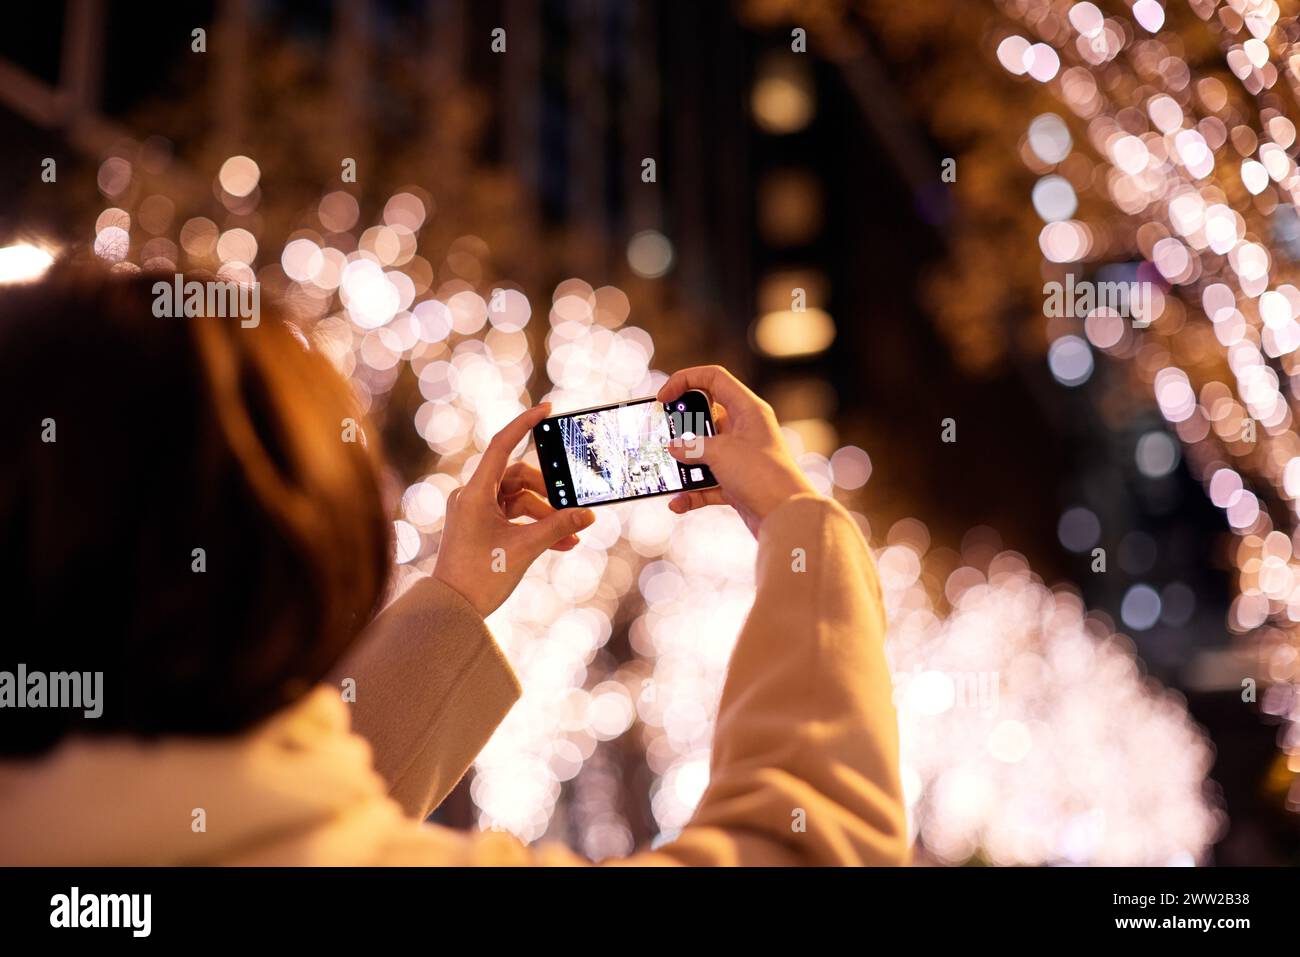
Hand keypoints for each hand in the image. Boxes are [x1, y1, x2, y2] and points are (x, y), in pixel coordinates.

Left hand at [434, 404, 595, 616]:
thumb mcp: (525, 549)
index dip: (525, 424)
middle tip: (572, 511)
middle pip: (519, 477)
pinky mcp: (481, 527)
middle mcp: (472, 497)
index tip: (547, 409)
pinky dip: (536, 526)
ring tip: (572, 536)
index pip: (502, 446)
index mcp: (475, 493)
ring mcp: (476, 512)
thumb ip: (558, 527)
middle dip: (549, 495)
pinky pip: (515, 517)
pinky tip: (562, 543)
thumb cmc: (480, 578)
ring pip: (520, 500)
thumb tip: (587, 514)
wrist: (452, 610)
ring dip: (547, 515)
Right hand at [658, 366, 816, 537]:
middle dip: (681, 428)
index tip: (663, 397)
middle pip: (705, 417)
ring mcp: (740, 457)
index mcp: (748, 409)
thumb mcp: (721, 453)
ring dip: (684, 463)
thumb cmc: (763, 475)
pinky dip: (692, 492)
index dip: (686, 380)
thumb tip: (674, 447)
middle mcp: (745, 429)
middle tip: (662, 436)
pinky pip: (707, 482)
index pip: (714, 379)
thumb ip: (692, 446)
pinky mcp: (736, 482)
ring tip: (667, 472)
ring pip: (703, 452)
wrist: (787, 517)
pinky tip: (678, 502)